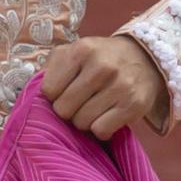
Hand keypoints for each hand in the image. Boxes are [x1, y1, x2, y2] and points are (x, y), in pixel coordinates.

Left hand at [41, 35, 169, 139]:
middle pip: (64, 109)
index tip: (64, 91)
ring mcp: (120, 86)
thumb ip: (52, 67)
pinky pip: (101, 131)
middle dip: (68, 110)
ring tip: (93, 107)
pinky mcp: (134, 105)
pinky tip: (106, 116)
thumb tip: (35, 94)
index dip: (54, 95)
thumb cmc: (100, 58)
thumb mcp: (75, 51)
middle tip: (79, 102)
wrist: (145, 58)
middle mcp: (101, 66)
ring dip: (84, 120)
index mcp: (81, 50)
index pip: (49, 90)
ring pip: (82, 122)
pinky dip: (101, 128)